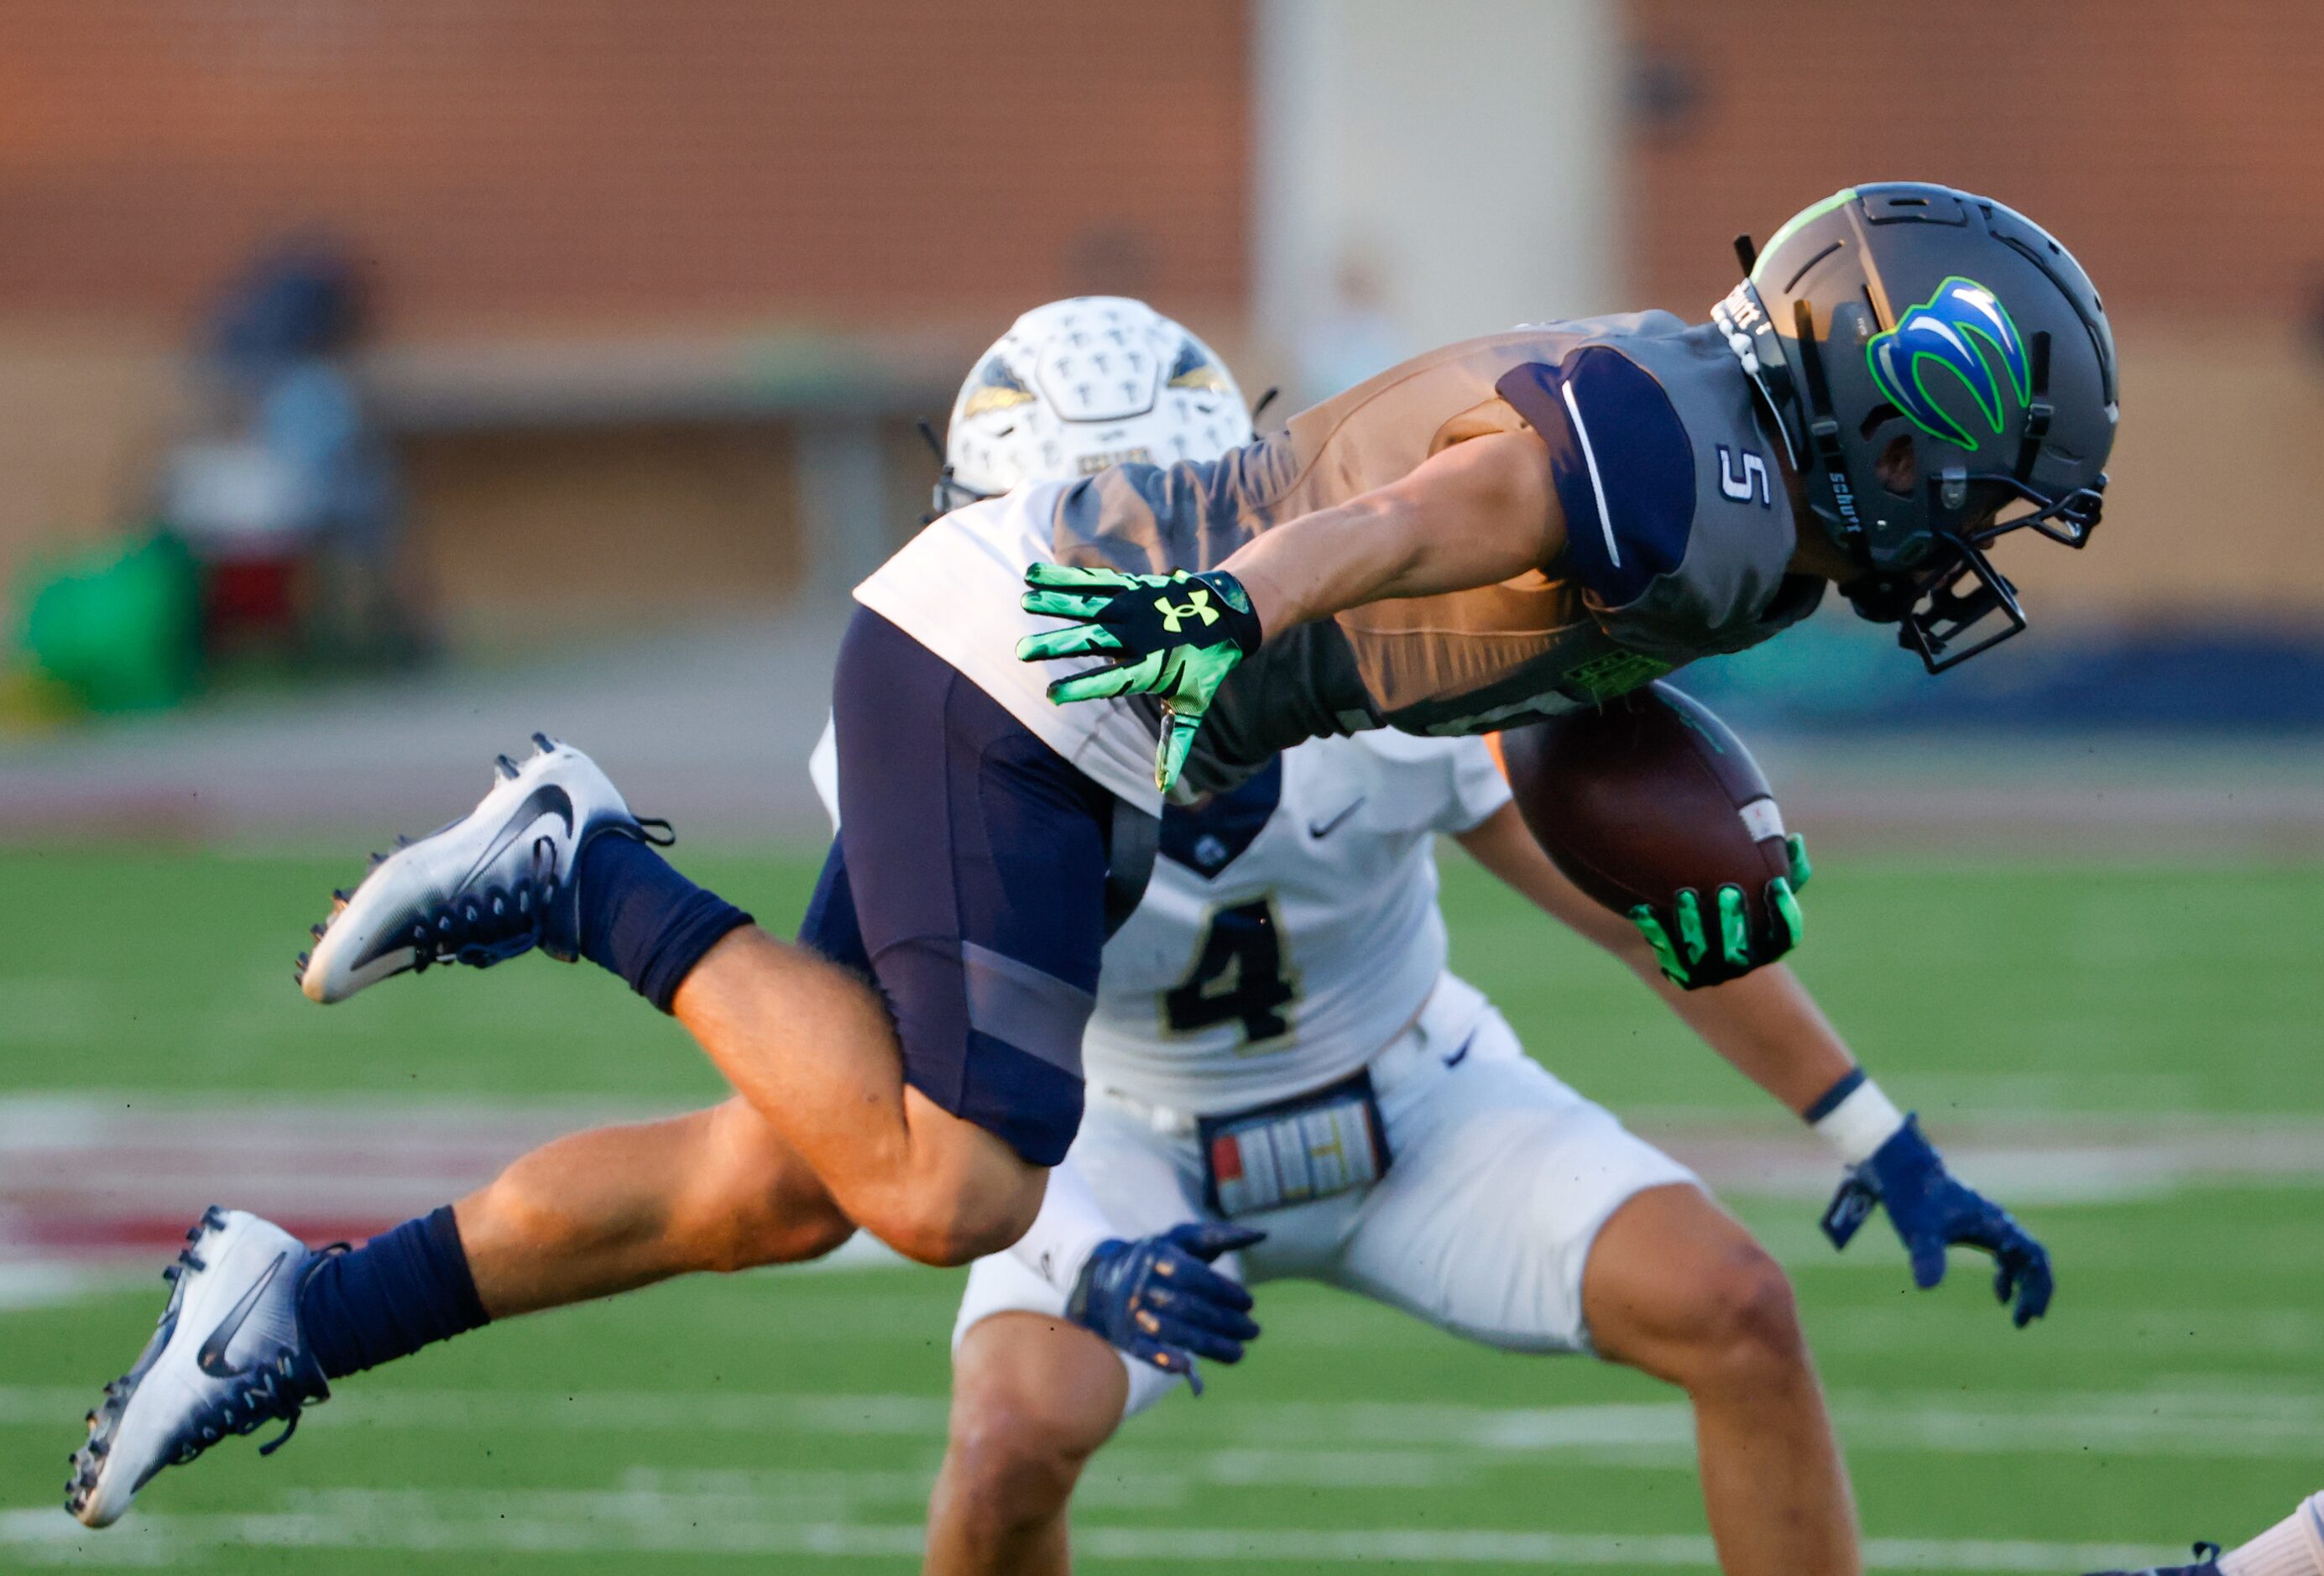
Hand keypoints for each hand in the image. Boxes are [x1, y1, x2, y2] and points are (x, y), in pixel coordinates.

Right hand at [1017, 564, 1263, 791]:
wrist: (1228, 613)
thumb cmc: (1203, 669)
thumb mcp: (1191, 709)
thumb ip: (1173, 746)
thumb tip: (1164, 788)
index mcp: (1152, 668)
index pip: (1113, 681)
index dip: (1083, 687)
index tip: (1052, 696)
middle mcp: (1140, 635)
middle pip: (1094, 640)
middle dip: (1058, 644)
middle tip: (1023, 651)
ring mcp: (1135, 607)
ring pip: (1089, 605)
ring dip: (1055, 603)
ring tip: (1024, 603)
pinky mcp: (1130, 587)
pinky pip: (1092, 582)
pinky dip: (1063, 578)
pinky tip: (1031, 576)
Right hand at [1066, 1221, 1263, 1394]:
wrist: (1101, 1280)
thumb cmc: (1158, 1257)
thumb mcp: (1182, 1239)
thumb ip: (1220, 1236)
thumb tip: (1262, 1234)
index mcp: (1158, 1255)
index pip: (1194, 1276)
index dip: (1224, 1291)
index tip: (1250, 1303)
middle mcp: (1143, 1284)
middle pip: (1188, 1306)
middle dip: (1225, 1321)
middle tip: (1254, 1331)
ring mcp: (1133, 1313)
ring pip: (1173, 1332)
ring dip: (1209, 1345)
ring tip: (1240, 1353)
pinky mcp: (1127, 1338)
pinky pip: (1144, 1351)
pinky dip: (1164, 1360)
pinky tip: (1188, 1368)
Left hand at [1629, 834, 1809, 989]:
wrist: (1700, 934)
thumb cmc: (1741, 900)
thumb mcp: (1764, 885)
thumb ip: (1785, 866)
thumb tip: (1795, 840)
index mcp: (1770, 945)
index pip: (1785, 935)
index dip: (1784, 913)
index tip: (1775, 884)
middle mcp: (1743, 963)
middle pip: (1740, 950)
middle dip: (1732, 919)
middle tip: (1726, 888)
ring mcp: (1712, 972)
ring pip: (1701, 955)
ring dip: (1693, 925)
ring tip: (1685, 893)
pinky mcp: (1682, 973)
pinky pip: (1667, 955)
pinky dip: (1655, 932)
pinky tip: (1642, 909)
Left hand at [1821, 1114, 2053, 1326]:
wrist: (1901, 1170)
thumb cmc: (1912, 1197)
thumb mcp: (1919, 1228)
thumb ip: (1927, 1254)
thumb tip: (1926, 1286)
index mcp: (1995, 1225)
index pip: (2035, 1256)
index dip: (2039, 1285)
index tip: (2034, 1312)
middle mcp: (1998, 1224)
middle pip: (2033, 1260)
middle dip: (2035, 1291)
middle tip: (2027, 1321)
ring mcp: (1988, 1225)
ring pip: (2021, 1259)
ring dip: (2024, 1286)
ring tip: (2018, 1317)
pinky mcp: (1975, 1226)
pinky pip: (2006, 1254)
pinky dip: (2008, 1275)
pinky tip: (2000, 1295)